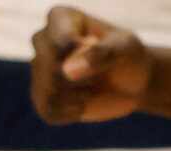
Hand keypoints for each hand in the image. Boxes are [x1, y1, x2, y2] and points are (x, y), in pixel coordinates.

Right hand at [32, 7, 153, 123]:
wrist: (130, 84)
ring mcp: (40, 71)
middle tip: (100, 75)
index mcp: (59, 18)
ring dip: (79, 97)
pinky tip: (83, 105)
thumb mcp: (124, 49)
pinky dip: (71, 113)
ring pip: (49, 92)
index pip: (60, 42)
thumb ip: (101, 54)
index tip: (101, 53)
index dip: (84, 57)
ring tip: (93, 89)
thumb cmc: (127, 57)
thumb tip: (66, 71)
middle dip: (84, 80)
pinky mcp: (42, 98)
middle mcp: (43, 41)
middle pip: (52, 69)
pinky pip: (49, 111)